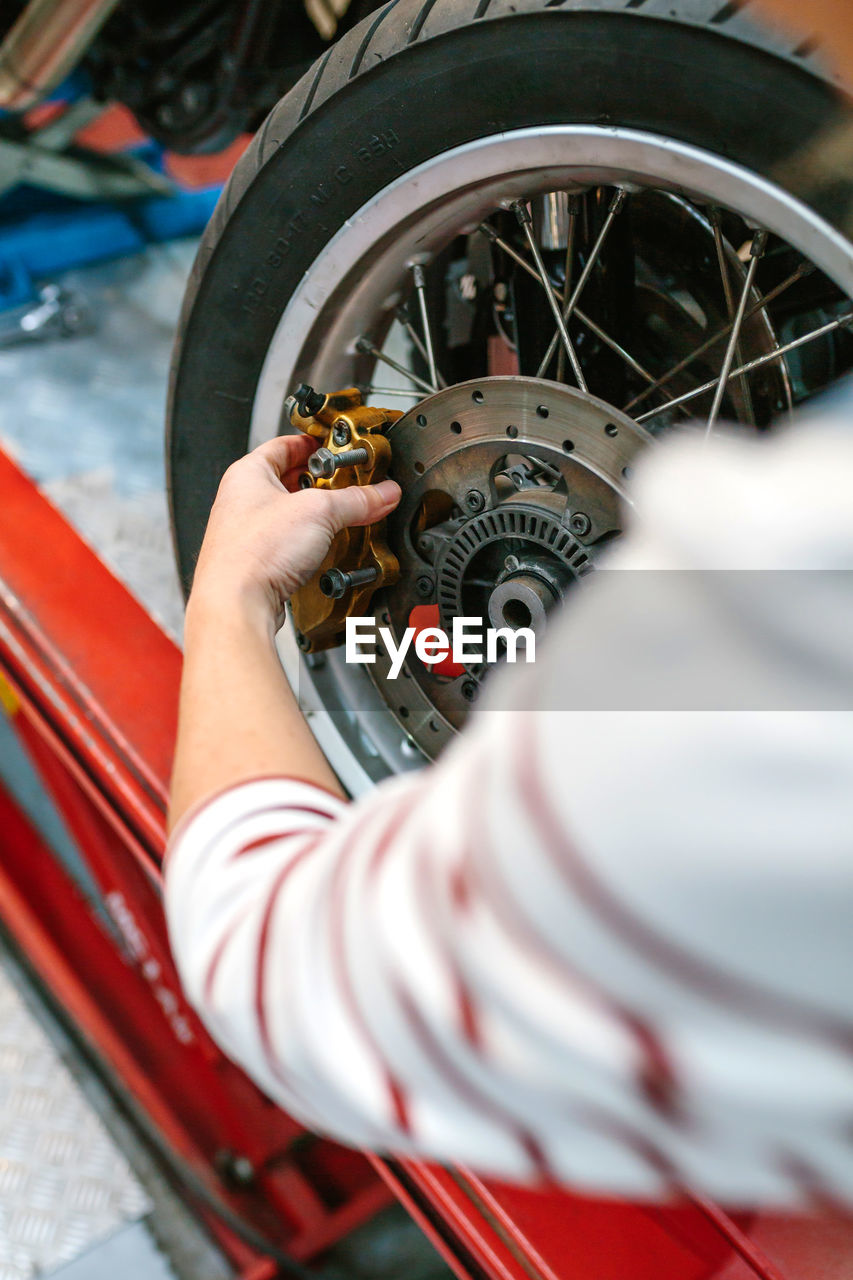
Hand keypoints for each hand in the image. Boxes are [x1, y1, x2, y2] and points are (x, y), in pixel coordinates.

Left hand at [188, 434, 401, 626]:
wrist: (236, 604)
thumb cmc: (253, 554)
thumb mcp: (320, 513)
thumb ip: (357, 500)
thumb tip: (383, 493)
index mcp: (247, 474)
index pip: (286, 445)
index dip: (315, 445)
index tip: (338, 450)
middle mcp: (242, 501)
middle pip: (291, 481)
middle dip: (323, 484)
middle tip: (348, 485)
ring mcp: (247, 533)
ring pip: (290, 515)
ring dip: (317, 516)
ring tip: (341, 517)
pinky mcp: (257, 562)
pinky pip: (288, 543)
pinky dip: (308, 542)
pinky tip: (324, 549)